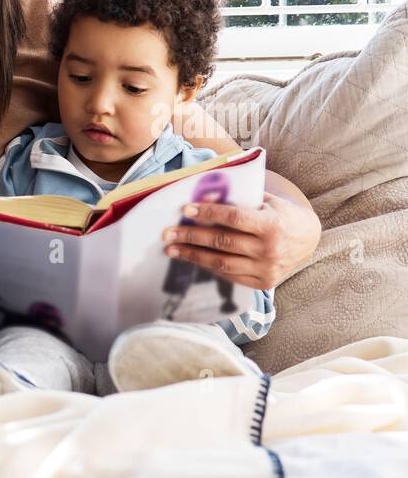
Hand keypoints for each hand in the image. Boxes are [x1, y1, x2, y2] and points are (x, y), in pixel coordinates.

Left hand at [161, 190, 321, 289]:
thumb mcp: (268, 201)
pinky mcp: (262, 283)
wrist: (309, 240)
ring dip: (193, 256)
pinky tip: (193, 258)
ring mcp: (266, 269)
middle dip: (191, 237)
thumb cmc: (281, 214)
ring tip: (172, 250)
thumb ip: (241, 199)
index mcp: (272, 225)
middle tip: (168, 233)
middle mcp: (270, 250)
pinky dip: (208, 266)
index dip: (208, 213)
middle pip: (222, 242)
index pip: (234, 218)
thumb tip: (206, 193)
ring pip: (221, 263)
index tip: (186, 210)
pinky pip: (229, 275)